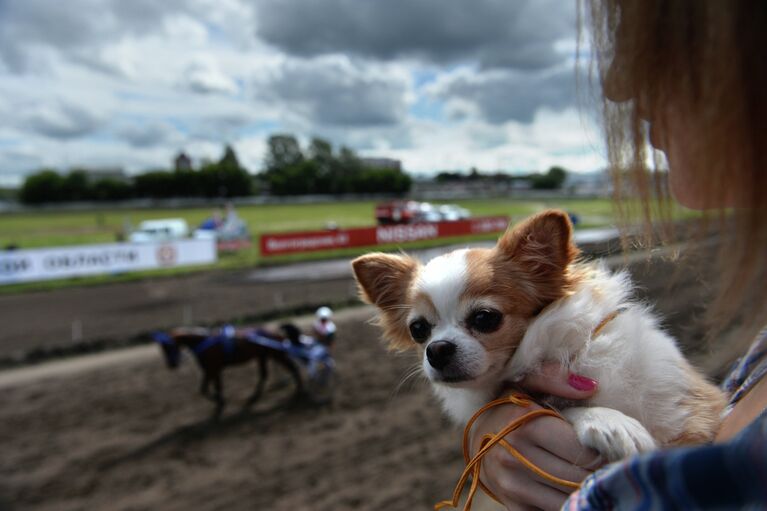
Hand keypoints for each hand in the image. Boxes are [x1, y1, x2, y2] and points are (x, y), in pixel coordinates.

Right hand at [469, 363, 602, 510]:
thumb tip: (591, 386)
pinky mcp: (512, 505)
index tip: (614, 450)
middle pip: (579, 479)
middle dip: (600, 475)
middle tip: (612, 467)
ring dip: (586, 492)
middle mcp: (515, 456)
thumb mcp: (527, 382)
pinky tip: (573, 492)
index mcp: (526, 425)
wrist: (476, 436)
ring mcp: (512, 485)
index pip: (584, 452)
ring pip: (568, 499)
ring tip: (596, 479)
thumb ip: (556, 378)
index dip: (605, 453)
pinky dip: (568, 504)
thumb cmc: (510, 406)